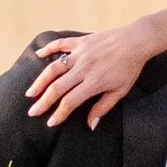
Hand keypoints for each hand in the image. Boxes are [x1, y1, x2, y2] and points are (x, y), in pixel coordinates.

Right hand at [28, 22, 161, 129]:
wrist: (136, 41)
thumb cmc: (129, 68)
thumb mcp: (120, 91)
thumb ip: (103, 107)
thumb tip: (91, 125)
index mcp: (94, 82)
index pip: (70, 101)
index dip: (59, 113)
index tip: (50, 122)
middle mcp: (84, 68)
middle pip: (57, 87)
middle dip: (43, 101)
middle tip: (32, 112)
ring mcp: (80, 53)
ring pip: (54, 68)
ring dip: (40, 80)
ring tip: (30, 92)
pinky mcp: (81, 41)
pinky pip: (60, 44)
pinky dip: (48, 48)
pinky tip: (38, 54)